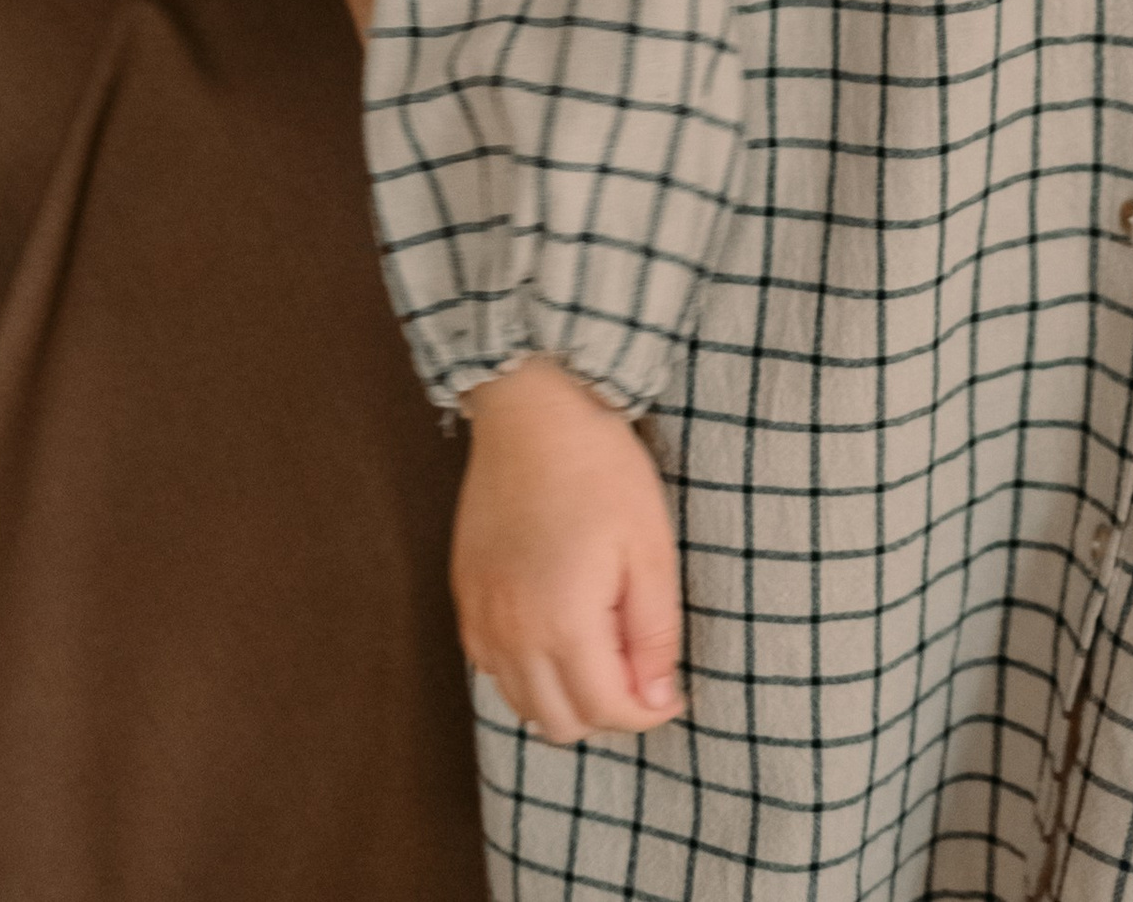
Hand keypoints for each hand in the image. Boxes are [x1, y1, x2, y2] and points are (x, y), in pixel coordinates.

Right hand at [453, 356, 683, 743]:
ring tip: (597, 641)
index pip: (607, 712)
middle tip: (633, 661)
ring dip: (563, 694)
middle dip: (606, 709)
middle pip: (560, 724)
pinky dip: (524, 669)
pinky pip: (489, 666)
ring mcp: (480, 614)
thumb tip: (657, 700)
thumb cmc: (599, 469)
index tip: (668, 684)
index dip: (648, 709)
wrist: (532, 407)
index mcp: (562, 622)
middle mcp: (510, 632)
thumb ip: (654, 635)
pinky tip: (552, 626)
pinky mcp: (463, 593)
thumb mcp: (650, 549)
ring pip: (520, 702)